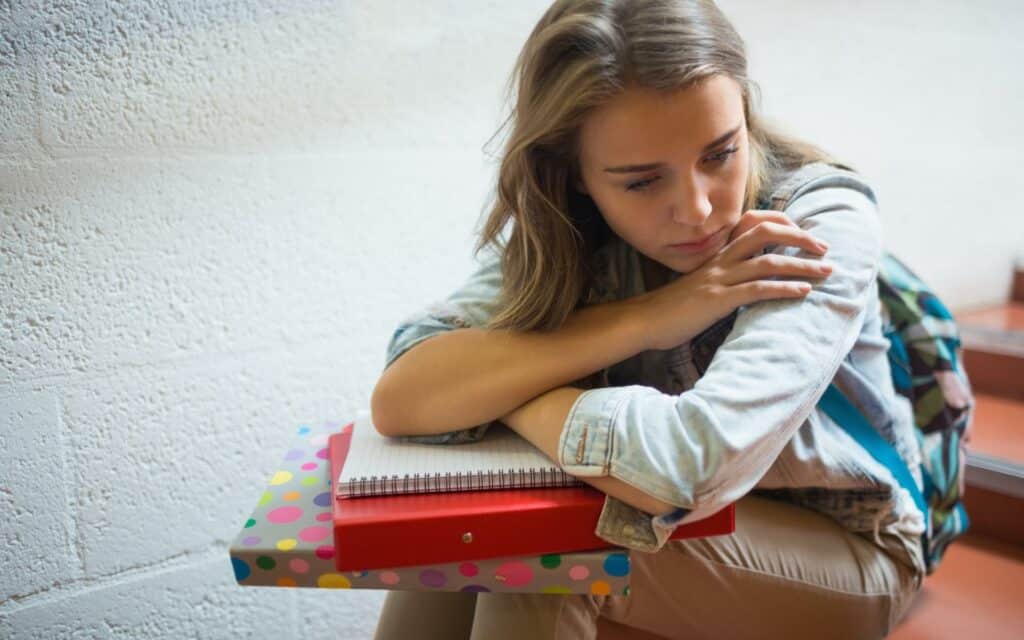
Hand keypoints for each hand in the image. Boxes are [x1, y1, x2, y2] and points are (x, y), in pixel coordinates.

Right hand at [634, 210, 831, 350]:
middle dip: (800, 238)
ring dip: (802, 266)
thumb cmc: (672, 309)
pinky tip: (803, 293)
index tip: (804, 235)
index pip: (753, 225)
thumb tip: (747, 286)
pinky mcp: (718, 300)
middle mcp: (720, 261)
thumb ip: (724, 280)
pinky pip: (757, 290)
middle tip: (824, 249)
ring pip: (768, 262)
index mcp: (717, 256)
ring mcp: (719, 279)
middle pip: (765, 234)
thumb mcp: (701, 287)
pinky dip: (784, 289)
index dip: (782, 224)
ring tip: (826, 272)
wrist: (644, 321)